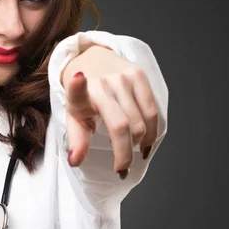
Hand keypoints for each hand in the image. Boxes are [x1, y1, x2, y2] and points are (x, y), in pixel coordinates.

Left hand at [62, 44, 158, 177]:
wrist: (92, 61)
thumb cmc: (85, 96)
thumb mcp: (75, 118)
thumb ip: (77, 141)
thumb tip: (76, 162)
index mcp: (81, 94)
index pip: (77, 91)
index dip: (77, 86)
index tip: (79, 79)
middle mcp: (103, 83)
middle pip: (122, 126)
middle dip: (125, 154)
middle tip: (122, 168)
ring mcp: (123, 77)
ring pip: (141, 121)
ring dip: (140, 144)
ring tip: (135, 153)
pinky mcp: (139, 74)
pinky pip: (152, 111)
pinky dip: (152, 131)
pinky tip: (145, 142)